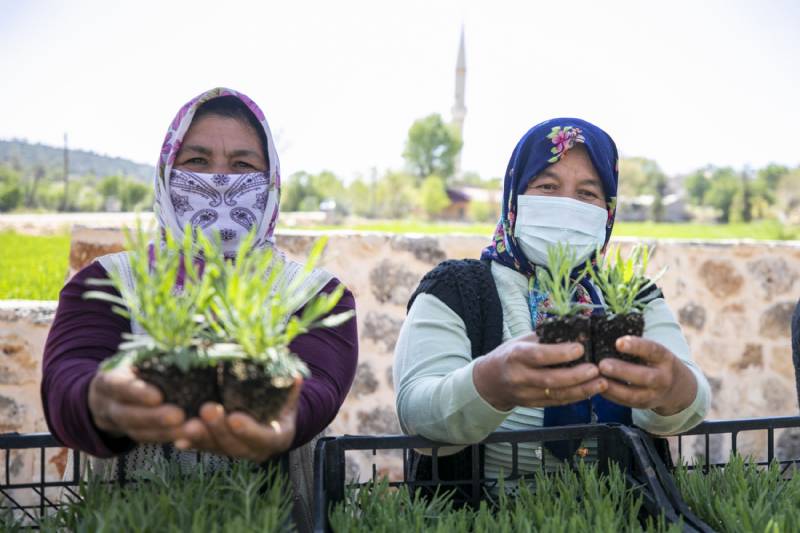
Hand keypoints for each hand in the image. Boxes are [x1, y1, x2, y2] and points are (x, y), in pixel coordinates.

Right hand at [88, 365, 184, 442]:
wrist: (107, 395)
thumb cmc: (131, 368)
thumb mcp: (134, 359)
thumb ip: (152, 357)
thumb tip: (185, 347)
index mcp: (107, 381)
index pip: (118, 386)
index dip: (136, 393)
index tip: (158, 397)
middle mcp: (108, 405)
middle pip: (127, 415)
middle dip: (154, 418)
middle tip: (179, 416)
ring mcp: (118, 424)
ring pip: (139, 432)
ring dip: (166, 433)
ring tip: (191, 429)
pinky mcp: (132, 434)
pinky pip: (148, 440)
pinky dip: (168, 438)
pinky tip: (188, 436)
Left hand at [174, 376, 301, 462]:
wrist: (275, 419)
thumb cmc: (283, 403)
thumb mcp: (291, 395)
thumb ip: (291, 388)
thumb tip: (295, 377)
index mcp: (277, 437)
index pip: (264, 437)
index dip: (249, 430)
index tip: (235, 417)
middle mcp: (256, 450)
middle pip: (235, 445)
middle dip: (219, 429)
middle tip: (207, 409)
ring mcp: (236, 451)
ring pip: (216, 448)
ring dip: (201, 438)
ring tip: (187, 425)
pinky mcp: (219, 448)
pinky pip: (204, 448)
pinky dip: (191, 444)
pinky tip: (178, 439)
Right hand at [473, 332, 607, 410]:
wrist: (488, 382)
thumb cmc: (508, 355)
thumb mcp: (520, 341)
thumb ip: (544, 338)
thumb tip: (575, 329)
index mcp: (515, 356)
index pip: (539, 356)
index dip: (560, 354)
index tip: (580, 348)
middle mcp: (519, 377)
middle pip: (550, 380)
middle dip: (576, 376)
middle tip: (596, 369)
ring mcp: (526, 394)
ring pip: (556, 395)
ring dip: (582, 390)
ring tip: (602, 383)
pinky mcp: (533, 405)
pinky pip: (557, 402)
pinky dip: (576, 397)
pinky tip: (591, 390)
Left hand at [597, 336, 696, 414]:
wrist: (678, 388)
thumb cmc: (657, 362)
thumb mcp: (656, 352)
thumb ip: (637, 346)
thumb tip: (605, 336)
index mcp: (665, 358)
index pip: (652, 350)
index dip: (636, 346)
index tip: (618, 342)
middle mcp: (663, 378)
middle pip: (644, 376)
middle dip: (622, 371)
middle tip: (602, 364)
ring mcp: (655, 394)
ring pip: (634, 394)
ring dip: (614, 388)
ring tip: (597, 379)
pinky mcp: (644, 405)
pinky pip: (627, 403)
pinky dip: (611, 396)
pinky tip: (598, 388)